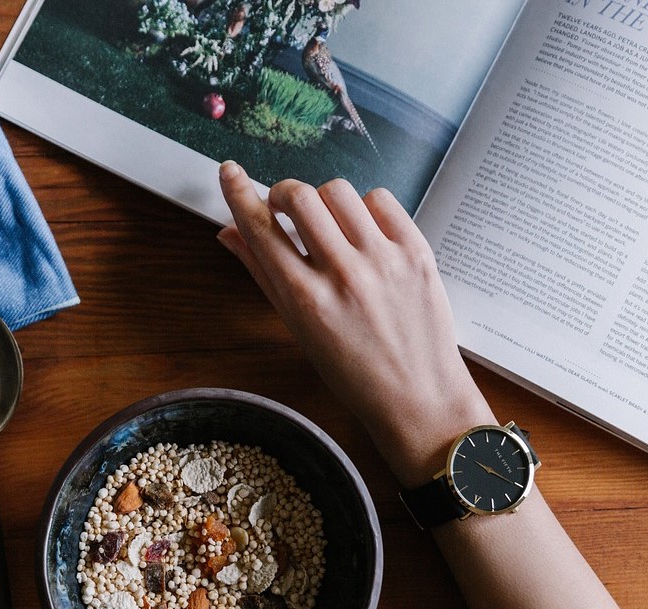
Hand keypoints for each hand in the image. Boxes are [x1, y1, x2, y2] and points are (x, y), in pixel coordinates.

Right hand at [216, 162, 494, 485]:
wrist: (419, 398)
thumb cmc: (353, 372)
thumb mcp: (298, 329)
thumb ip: (263, 275)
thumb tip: (229, 233)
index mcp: (305, 300)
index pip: (260, 228)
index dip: (239, 193)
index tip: (229, 172)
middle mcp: (343, 275)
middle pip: (299, 196)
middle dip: (283, 193)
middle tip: (285, 208)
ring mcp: (383, 260)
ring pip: (339, 191)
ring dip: (324, 200)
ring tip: (330, 225)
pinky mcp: (417, 252)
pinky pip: (381, 200)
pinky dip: (365, 208)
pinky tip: (364, 232)